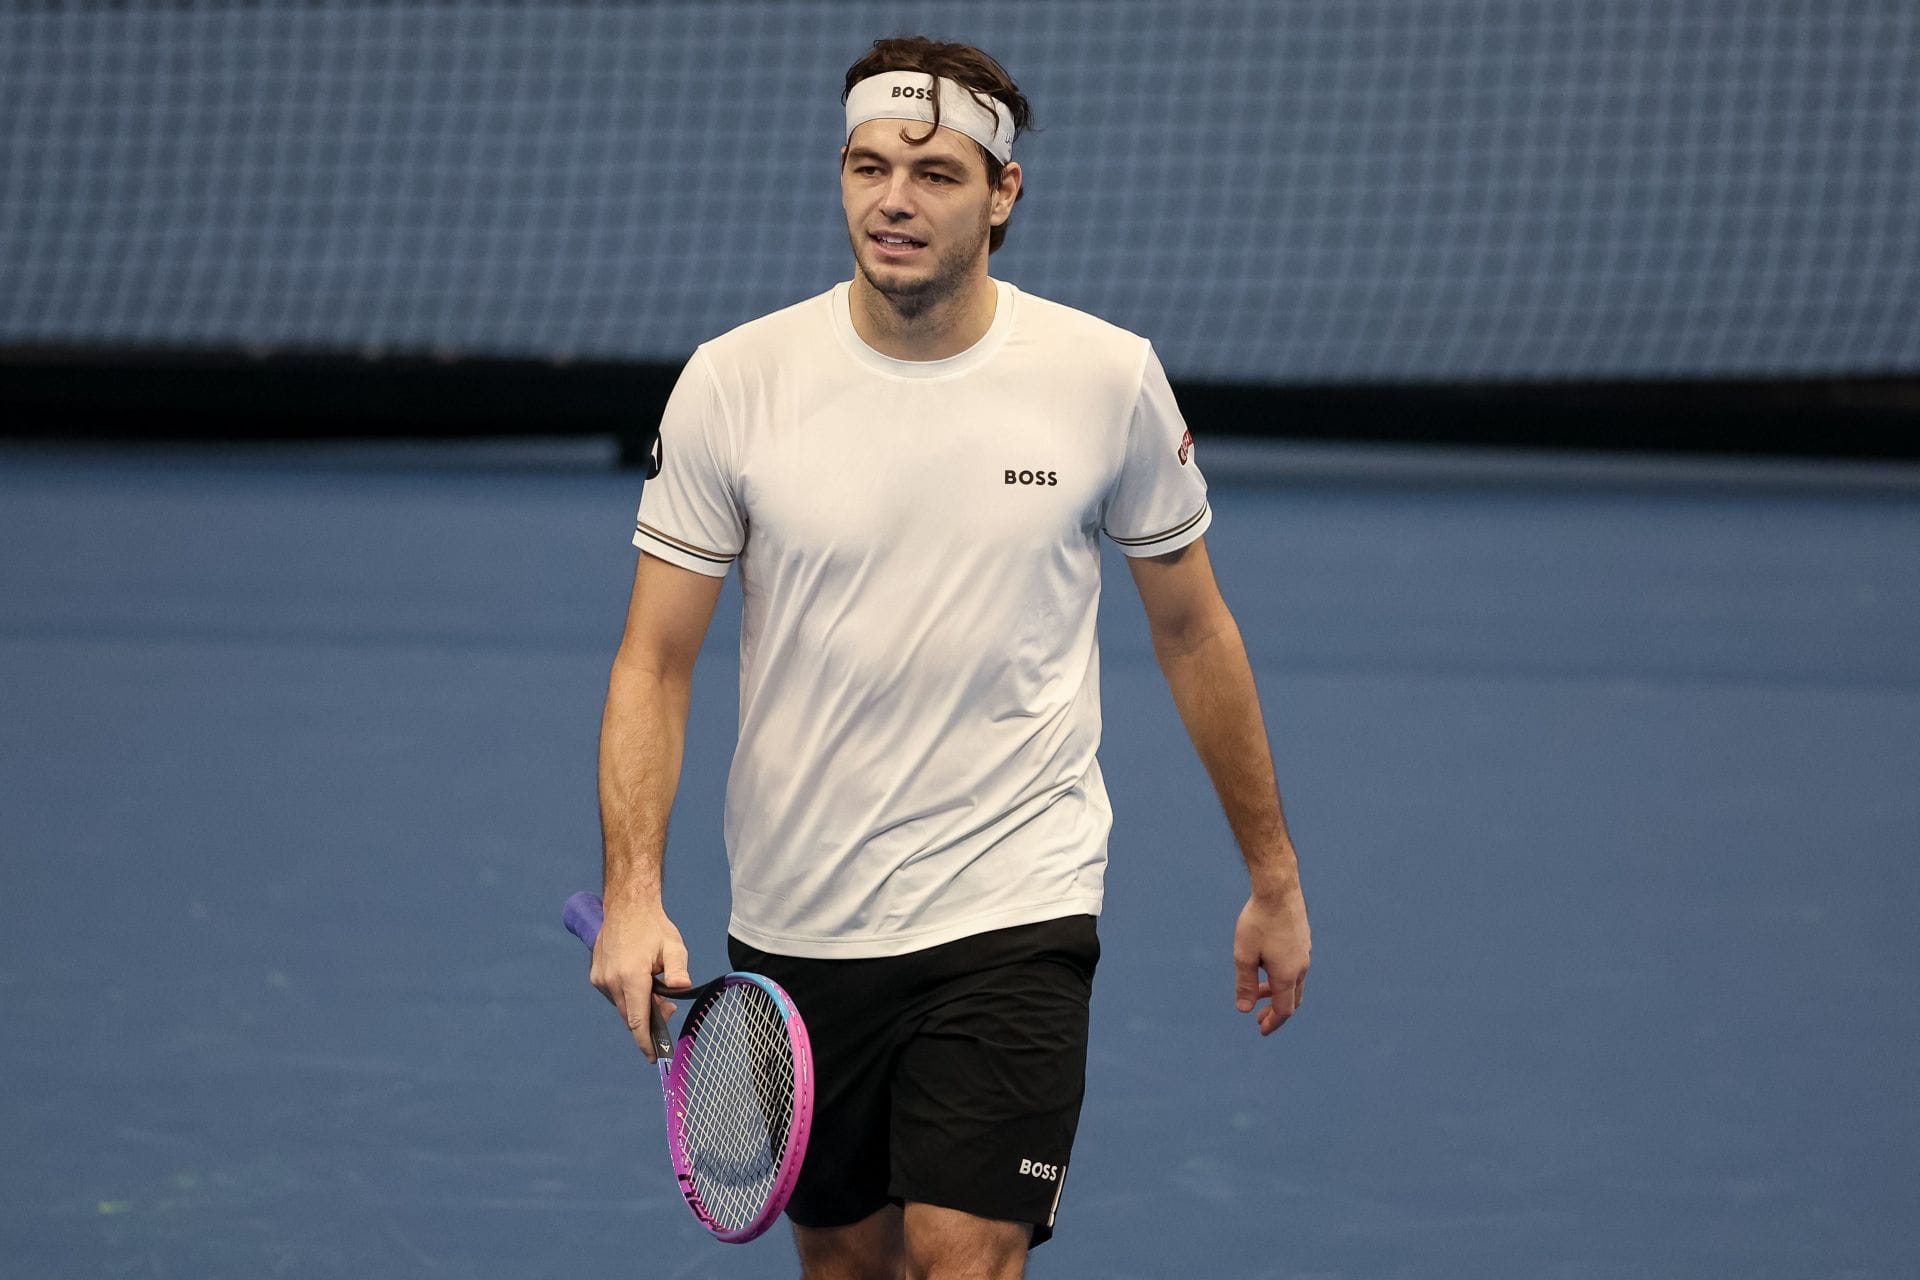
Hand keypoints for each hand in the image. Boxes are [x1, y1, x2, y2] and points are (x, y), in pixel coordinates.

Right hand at [588, 898, 691, 1061]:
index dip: (647, 1042)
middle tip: (669, 1008)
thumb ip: (678, 970)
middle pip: (631, 1016)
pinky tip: (641, 982)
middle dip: (650, 1021)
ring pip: (623, 1006)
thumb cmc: (653, 926)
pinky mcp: (596, 976)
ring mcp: (600, 979)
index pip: (638, 1020)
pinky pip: (615, 996)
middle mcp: (611, 981)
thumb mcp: (674, 946)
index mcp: (630, 976)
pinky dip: (629, 996)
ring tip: (656, 988)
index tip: (655, 1059)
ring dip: (639, 1006)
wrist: (626, 906)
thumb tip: (682, 989)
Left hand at [1233, 886, 1311, 1034]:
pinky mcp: (1303, 940)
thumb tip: (1245, 1009)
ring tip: (1259, 991)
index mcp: (1287, 975)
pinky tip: (1267, 965)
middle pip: (1292, 999)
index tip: (1260, 1030)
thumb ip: (1245, 984)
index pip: (1284, 1010)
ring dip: (1277, 992)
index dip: (1272, 1023)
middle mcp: (1301, 966)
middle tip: (1260, 1018)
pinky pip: (1296, 967)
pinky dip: (1282, 976)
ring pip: (1294, 982)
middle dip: (1276, 1011)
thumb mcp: (1244, 955)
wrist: (1278, 889)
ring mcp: (1304, 952)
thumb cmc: (1258, 921)